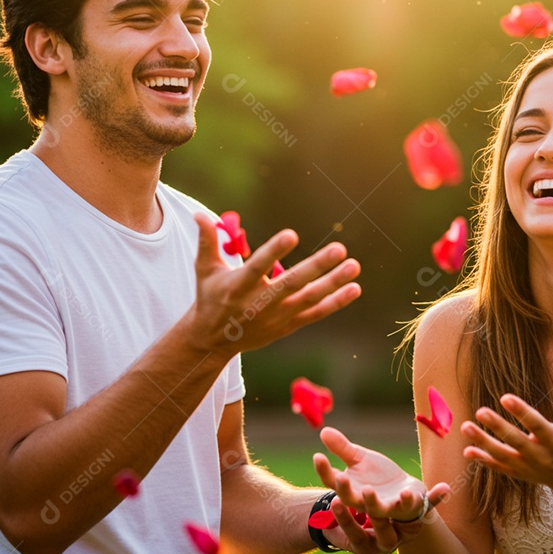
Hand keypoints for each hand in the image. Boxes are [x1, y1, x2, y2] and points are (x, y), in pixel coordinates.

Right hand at [188, 213, 360, 355]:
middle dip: (316, 267)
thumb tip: (198, 213)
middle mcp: (259, 302)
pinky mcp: (287, 326)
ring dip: (333, 283)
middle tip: (339, 249)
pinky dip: (335, 302)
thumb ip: (207, 241)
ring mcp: (276, 316)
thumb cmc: (210, 297)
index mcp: (238, 286)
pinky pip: (315, 313)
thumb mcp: (204, 270)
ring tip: (353, 265)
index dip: (273, 251)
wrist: (213, 340)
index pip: (257, 266)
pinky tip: (354, 288)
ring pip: (309, 299)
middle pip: (291, 283)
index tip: (291, 234)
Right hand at [313, 427, 450, 553]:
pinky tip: (446, 487)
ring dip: (392, 503)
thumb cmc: (377, 476)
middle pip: (359, 503)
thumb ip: (343, 448)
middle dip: (354, 495)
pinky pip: (427, 505)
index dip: (325, 472)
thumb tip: (323, 430)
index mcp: (354, 491)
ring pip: (389, 510)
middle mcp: (371, 504)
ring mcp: (394, 508)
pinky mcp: (415, 507)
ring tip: (404, 492)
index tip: (317, 456)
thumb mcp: (360, 459)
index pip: (336, 484)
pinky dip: (436, 498)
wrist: (400, 492)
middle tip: (349, 481)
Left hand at [461, 384, 552, 489]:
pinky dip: (483, 460)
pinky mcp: (518, 473)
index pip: (536, 425)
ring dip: (482, 442)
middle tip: (479, 411)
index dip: (522, 412)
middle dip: (497, 427)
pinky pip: (498, 467)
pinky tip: (467, 451)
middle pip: (515, 441)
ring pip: (501, 455)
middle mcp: (539, 455)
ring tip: (464, 426)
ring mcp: (527, 466)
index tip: (505, 397)